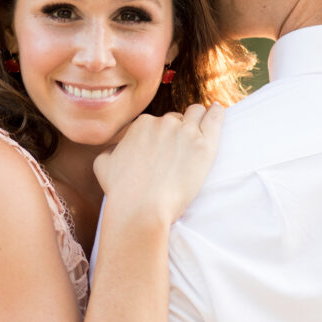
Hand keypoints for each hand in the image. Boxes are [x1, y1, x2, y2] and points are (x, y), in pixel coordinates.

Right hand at [93, 104, 224, 226]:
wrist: (141, 209)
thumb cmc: (122, 191)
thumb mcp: (103, 165)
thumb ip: (111, 149)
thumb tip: (117, 148)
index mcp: (142, 124)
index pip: (157, 123)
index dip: (160, 137)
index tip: (163, 150)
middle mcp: (163, 122)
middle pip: (177, 118)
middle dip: (178, 131)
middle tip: (179, 151)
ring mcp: (185, 132)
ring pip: (196, 113)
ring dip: (197, 120)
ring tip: (200, 132)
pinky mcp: (204, 145)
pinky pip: (215, 117)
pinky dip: (217, 113)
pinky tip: (217, 112)